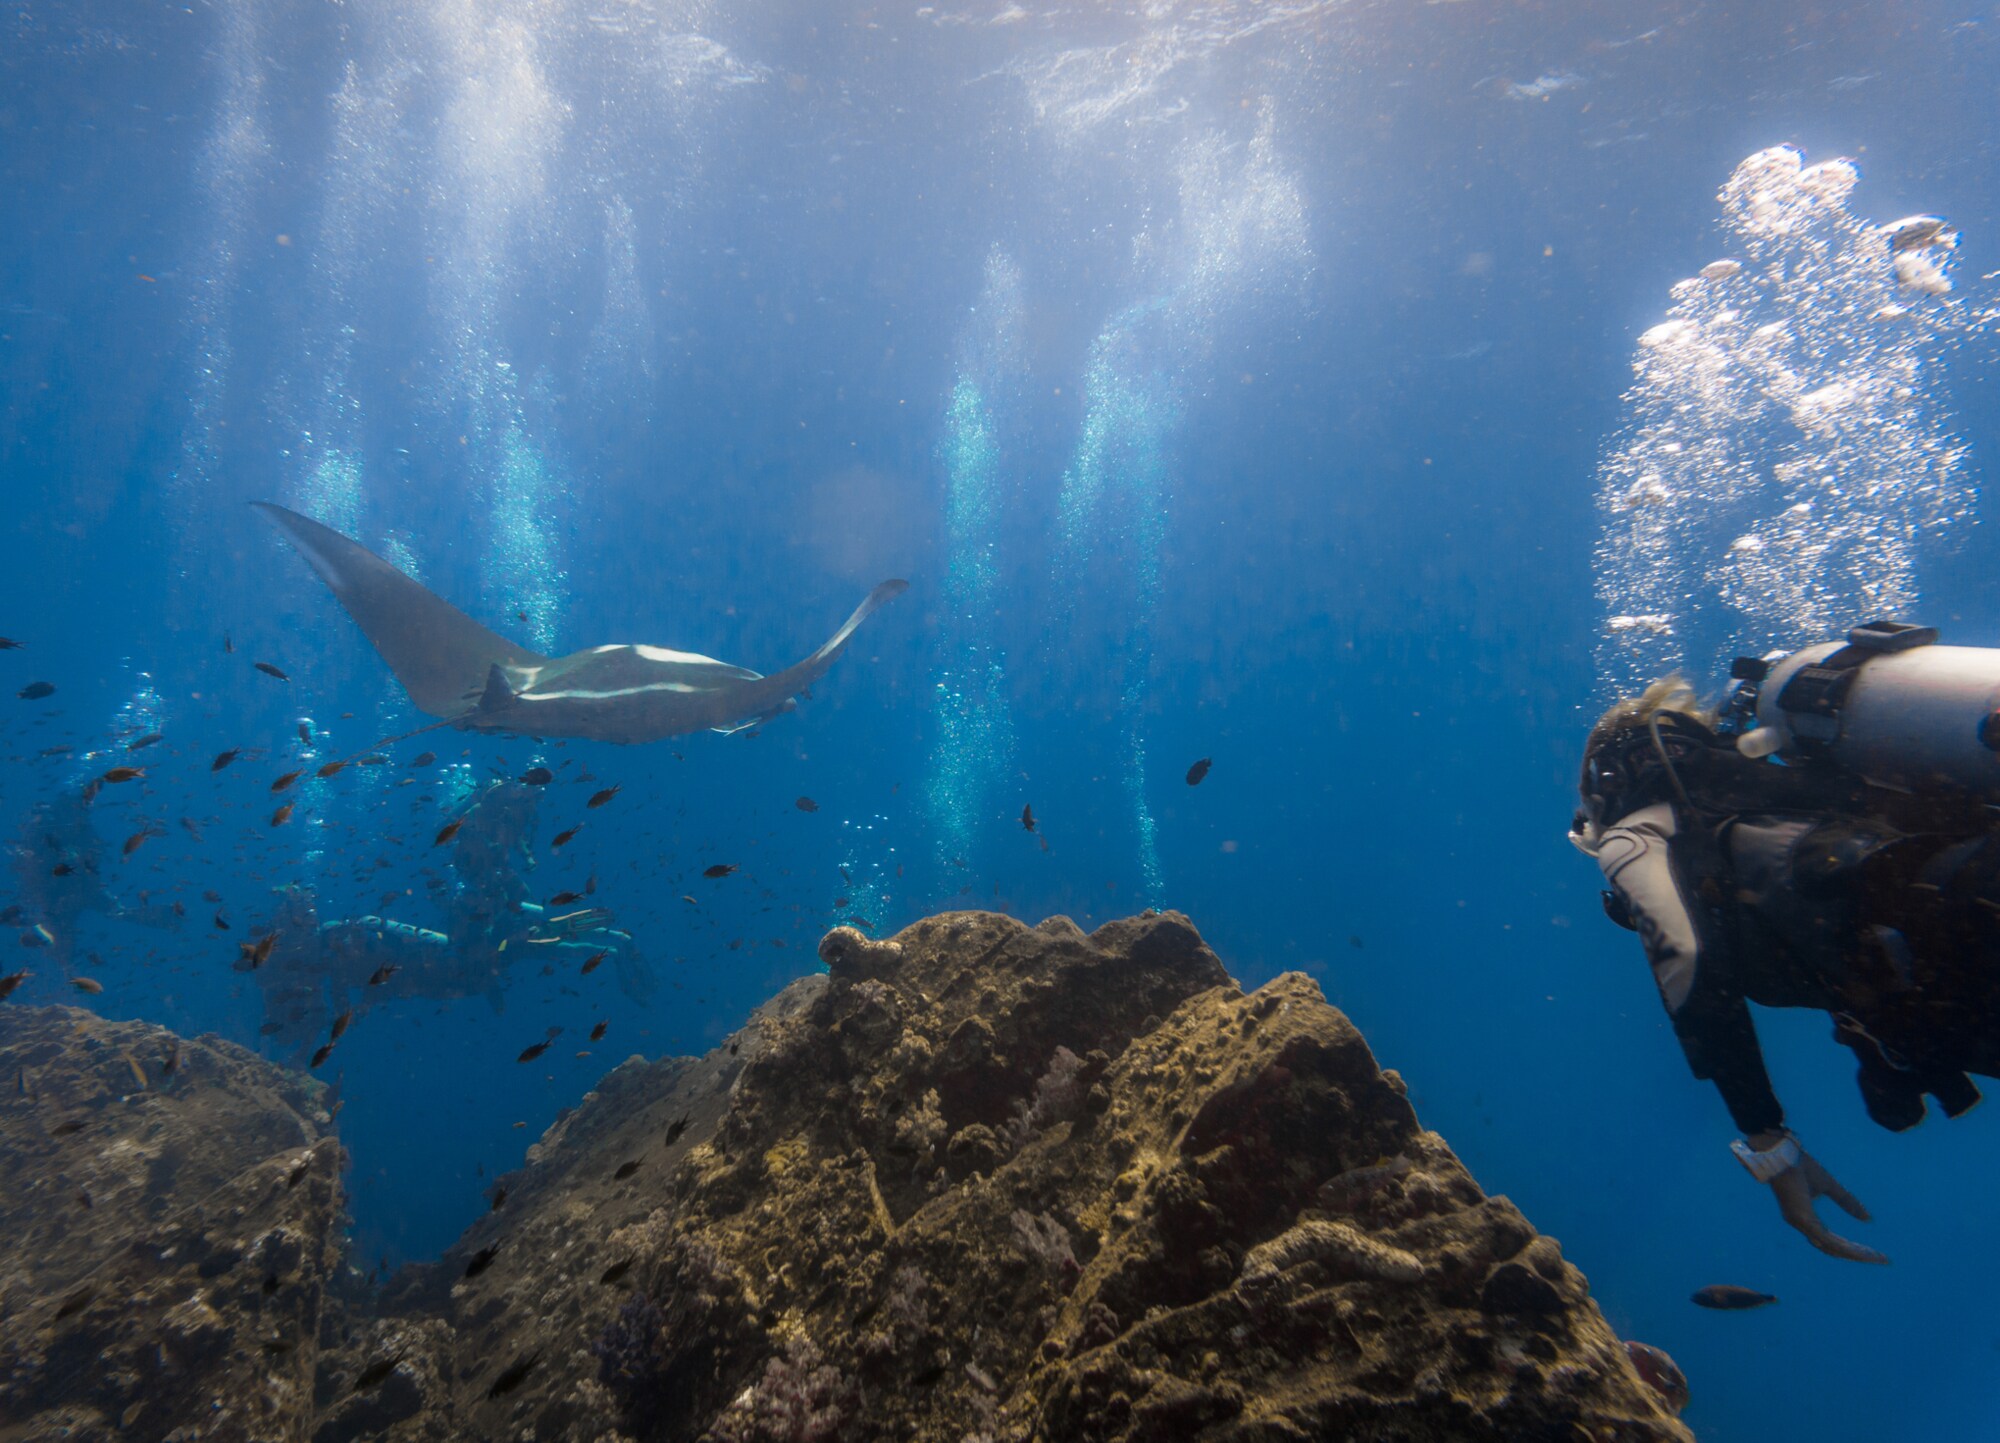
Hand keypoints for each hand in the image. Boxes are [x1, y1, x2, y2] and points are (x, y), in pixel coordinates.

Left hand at [1767, 1149, 1888, 1264]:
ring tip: (1878, 1258)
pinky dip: (1848, 1248)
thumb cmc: (1800, 1166)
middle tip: (1881, 1260)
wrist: (1781, 1153)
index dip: (1850, 1248)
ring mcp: (1800, 1224)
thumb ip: (1846, 1201)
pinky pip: (1829, 1241)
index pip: (1830, 1240)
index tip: (1872, 1253)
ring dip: (1857, 1254)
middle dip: (1858, 1255)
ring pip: (1833, 1248)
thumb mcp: (1829, 1185)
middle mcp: (1801, 1224)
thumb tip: (1867, 1219)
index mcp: (1804, 1217)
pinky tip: (1863, 1252)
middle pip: (1833, 1248)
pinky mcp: (1803, 1220)